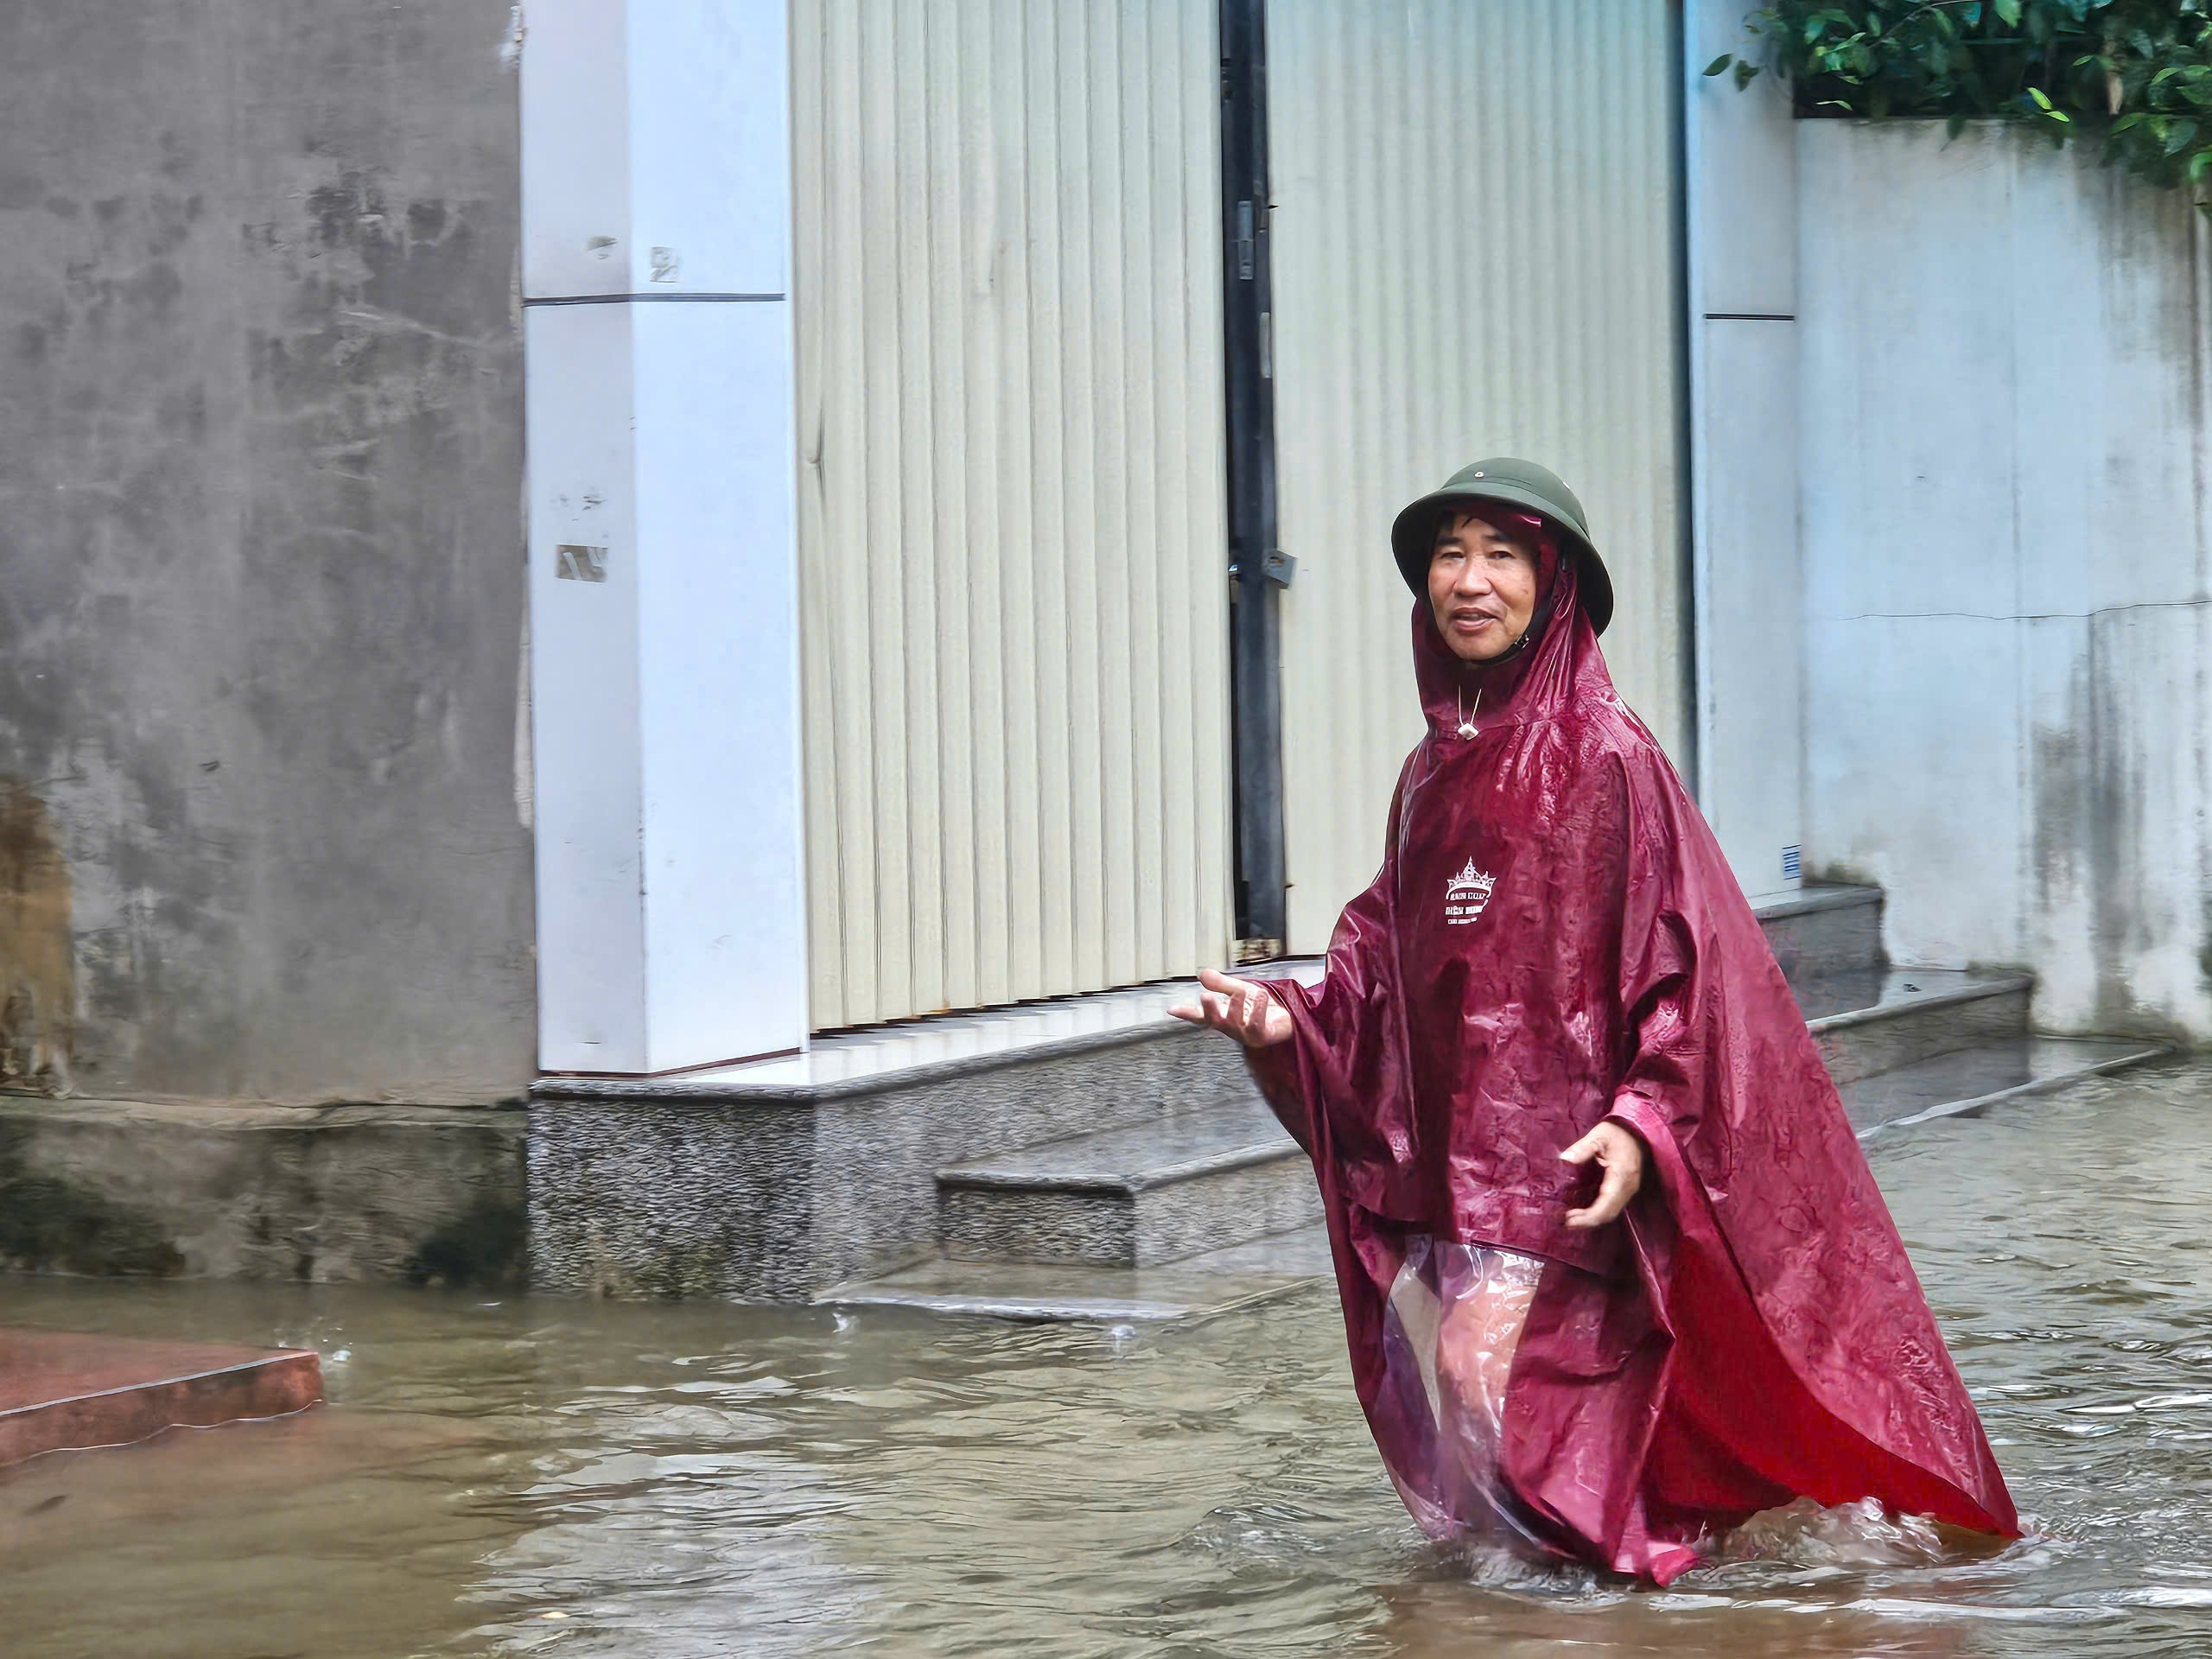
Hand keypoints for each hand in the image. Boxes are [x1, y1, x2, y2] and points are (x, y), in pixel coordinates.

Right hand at [1168, 967, 1292, 1047]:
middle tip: (1204, 996)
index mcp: (1221, 1015)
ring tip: (1242, 991)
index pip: (1200, 1015)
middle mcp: (1229, 1026)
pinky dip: (1259, 1008)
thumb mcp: (1238, 989)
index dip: (1186, 1012)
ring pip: (1234, 1022)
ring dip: (1237, 1005)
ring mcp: (1244, 1034)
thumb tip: (1202, 974)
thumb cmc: (1259, 1007)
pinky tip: (1262, 996)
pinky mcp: (1260, 1037)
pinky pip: (1256, 1024)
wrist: (1285, 1018)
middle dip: (1209, 1009)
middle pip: (1214, 1021)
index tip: (1172, 1009)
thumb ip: (1221, 984)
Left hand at [1560, 1121, 1644, 1228]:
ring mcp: (1629, 1189)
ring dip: (1593, 1219)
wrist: (1637, 1130)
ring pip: (1612, 1212)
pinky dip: (1599, 1212)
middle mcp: (1628, 1187)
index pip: (1605, 1205)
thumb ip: (1582, 1149)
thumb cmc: (1616, 1133)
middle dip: (1588, 1221)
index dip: (1588, 1217)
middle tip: (1567, 1222)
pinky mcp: (1626, 1188)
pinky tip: (1585, 1212)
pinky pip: (1613, 1206)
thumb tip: (1564, 1159)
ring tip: (1572, 1219)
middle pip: (1608, 1214)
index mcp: (1621, 1176)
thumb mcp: (1598, 1137)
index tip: (1570, 1220)